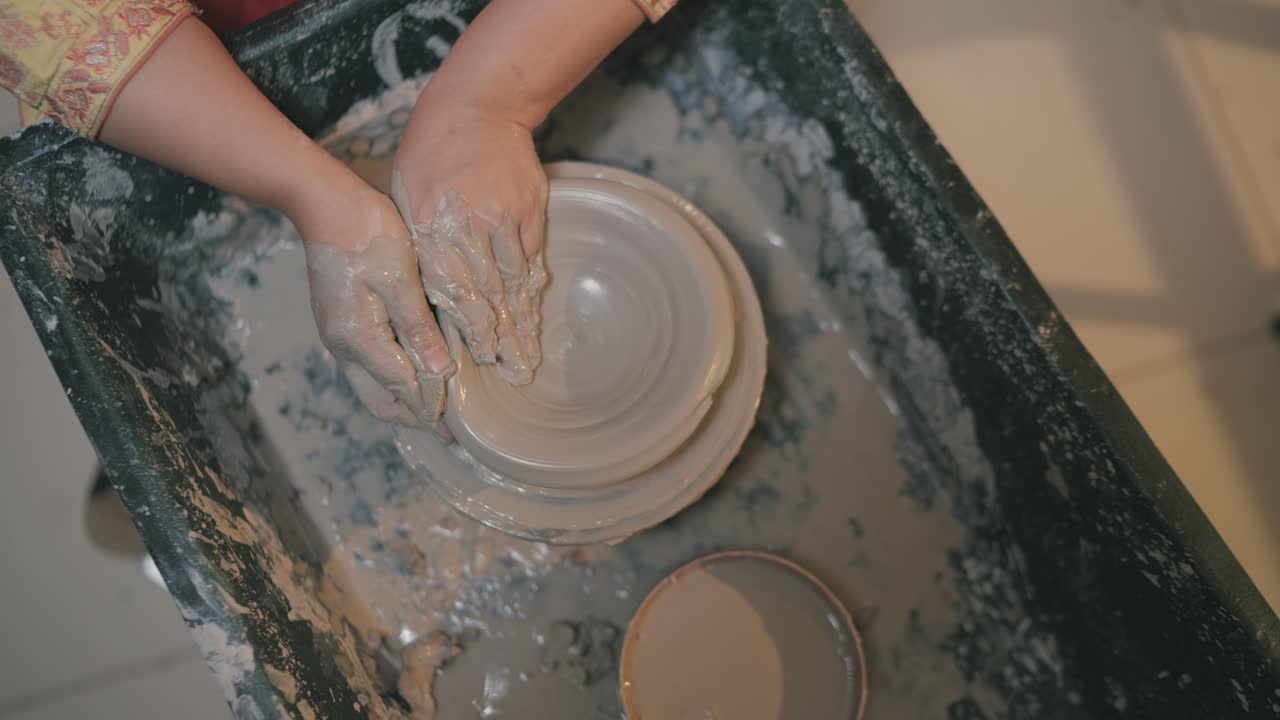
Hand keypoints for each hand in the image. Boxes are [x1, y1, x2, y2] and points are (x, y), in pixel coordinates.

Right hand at [291, 184, 452, 426]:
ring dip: (402, 399)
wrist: (324, 202)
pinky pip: (368, 364)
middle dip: (414, 417)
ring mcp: (339, 334)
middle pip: (379, 400)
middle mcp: (344, 345)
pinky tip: (416, 369)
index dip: (432, 410)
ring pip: (372, 385)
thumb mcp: (400, 279)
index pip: (402, 389)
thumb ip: (418, 328)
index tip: (459, 427)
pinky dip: (393, 376)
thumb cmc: (366, 233)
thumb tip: (438, 372)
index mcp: (358, 339)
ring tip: (436, 405)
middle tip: (449, 428)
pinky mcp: (341, 321)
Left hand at [390, 97, 548, 385]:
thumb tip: (433, 301)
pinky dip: (533, 288)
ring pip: (515, 280)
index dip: (472, 327)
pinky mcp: (530, 210)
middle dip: (503, 338)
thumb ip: (421, 248)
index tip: (483, 358)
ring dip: (524, 322)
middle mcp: (471, 226)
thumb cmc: (429, 155)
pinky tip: (536, 314)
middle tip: (516, 373)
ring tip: (530, 356)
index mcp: (433, 226)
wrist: (477, 108)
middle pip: (489, 294)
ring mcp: (505, 218)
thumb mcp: (406, 198)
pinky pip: (531, 257)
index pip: (454, 289)